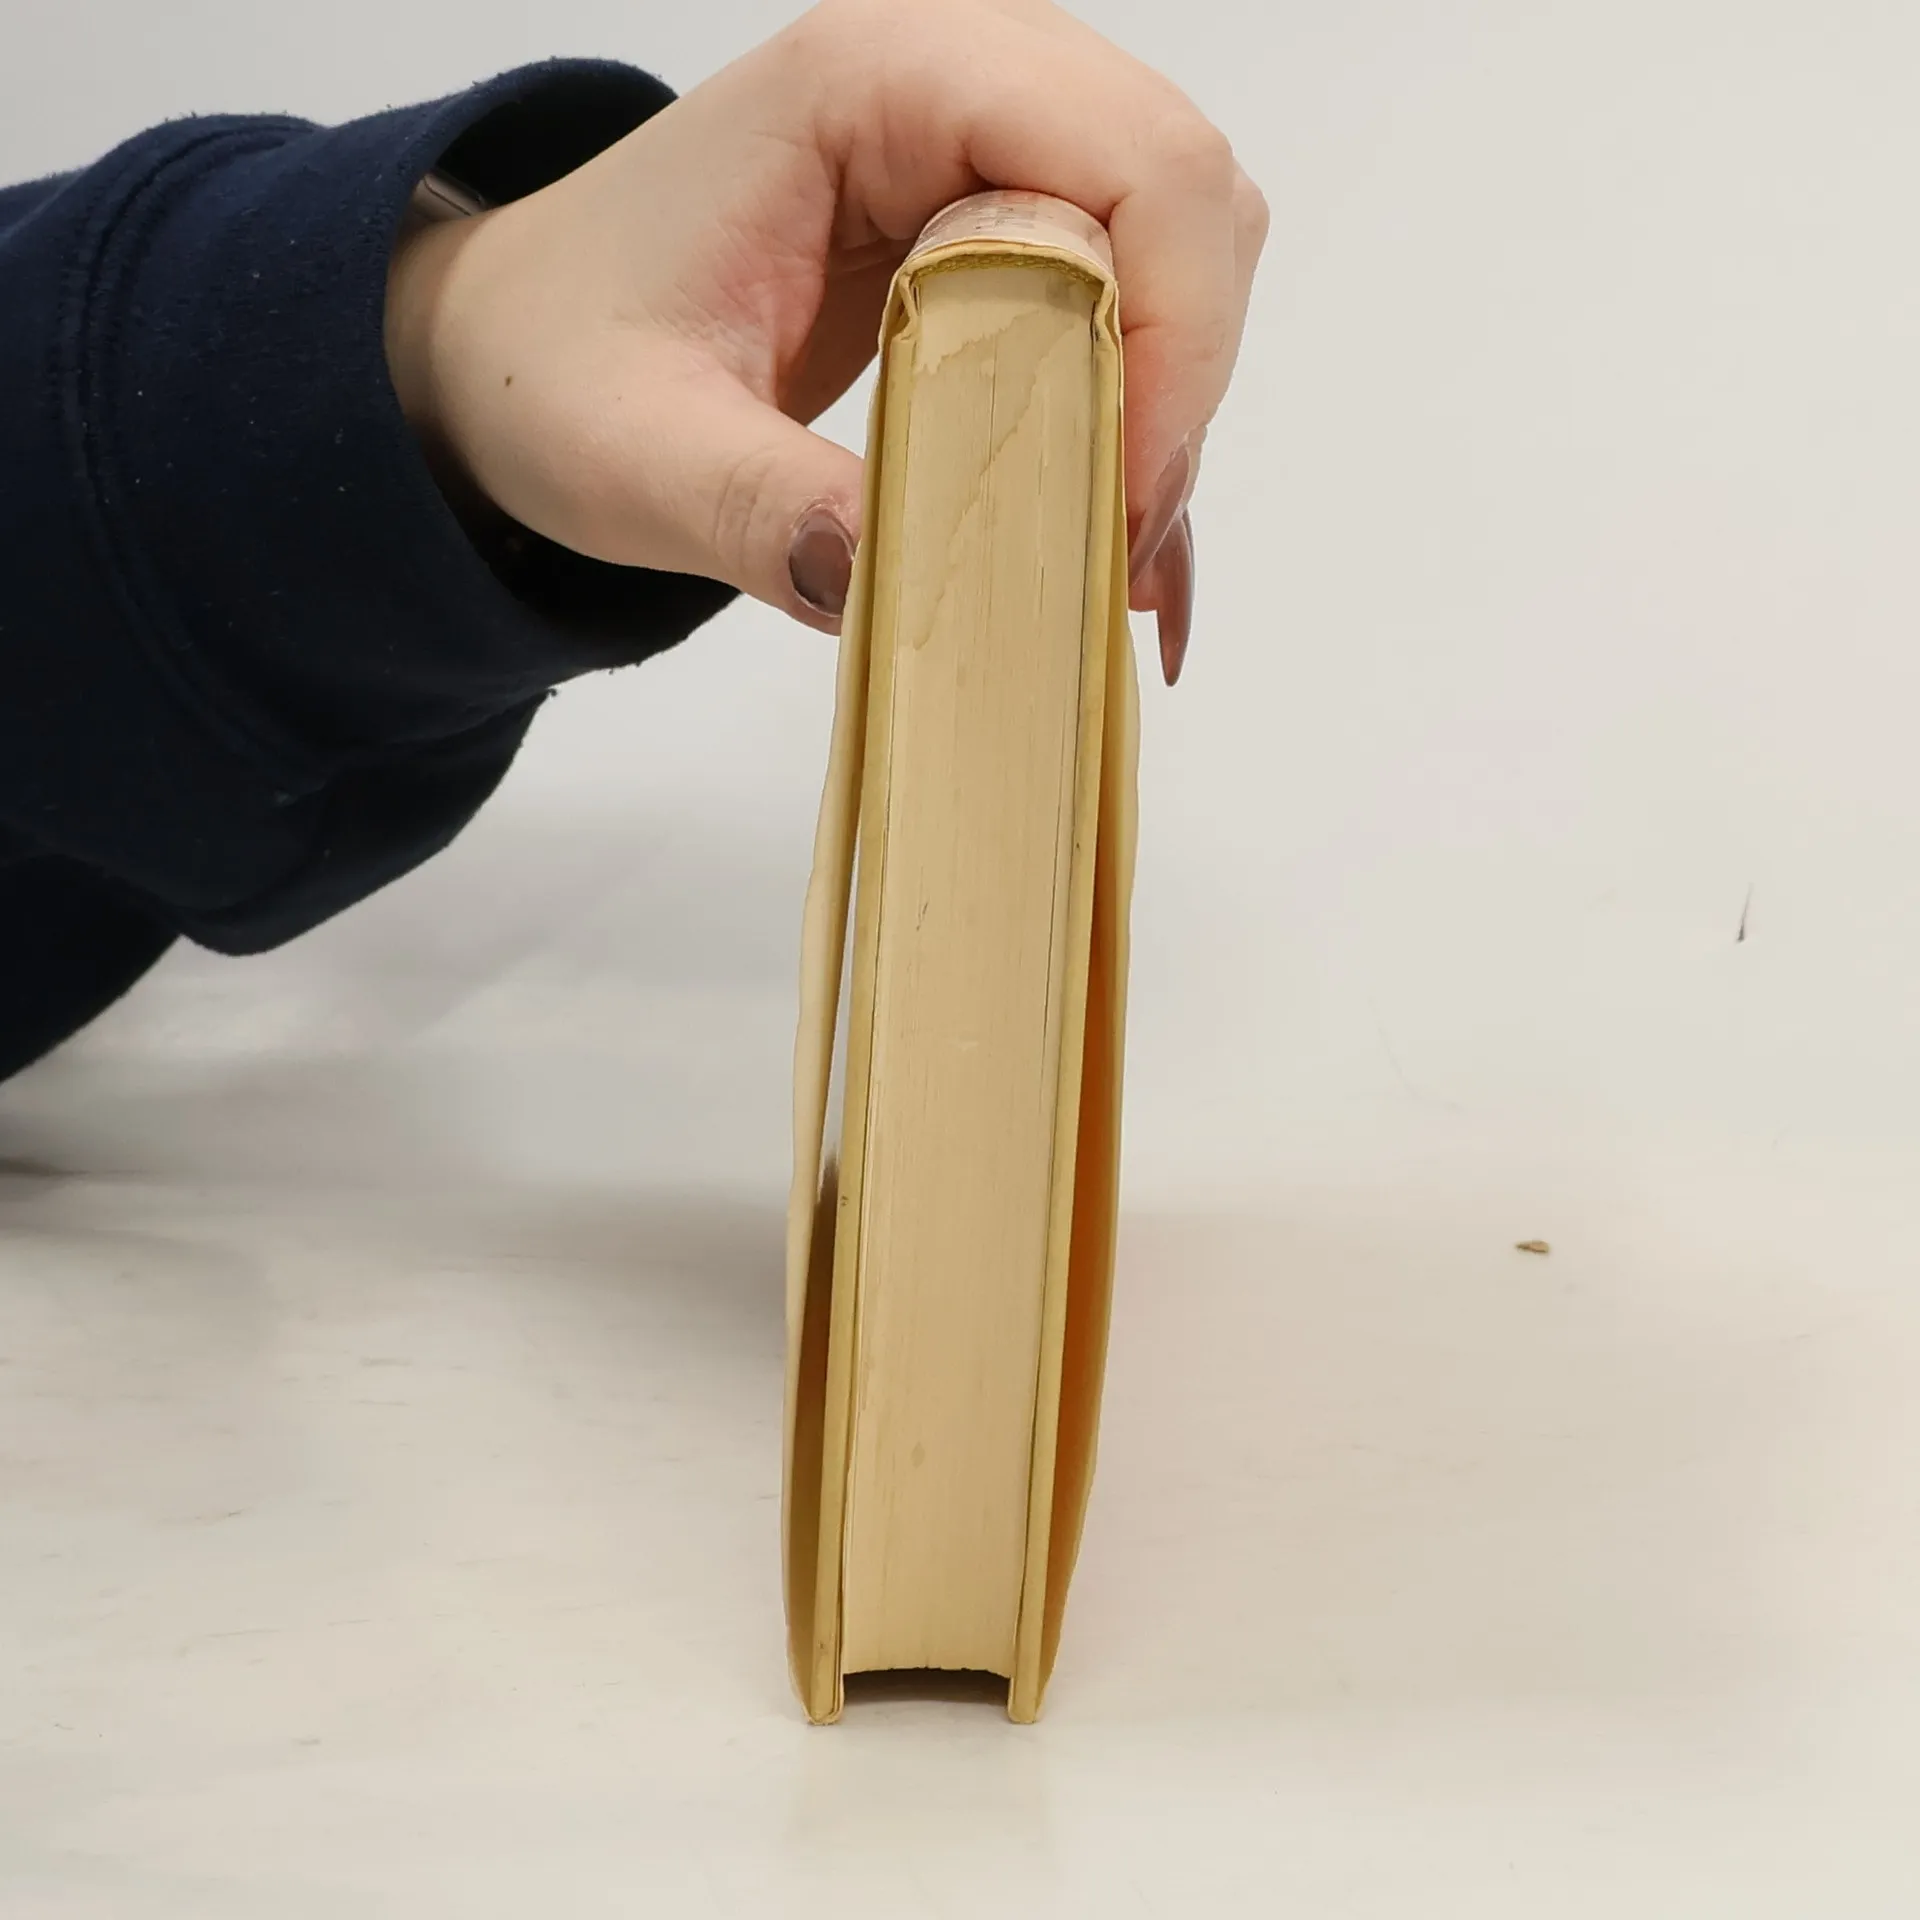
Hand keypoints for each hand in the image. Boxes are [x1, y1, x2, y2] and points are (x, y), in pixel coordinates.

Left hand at [385, 0, 1266, 683]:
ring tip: (1110, 542)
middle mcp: (951, 77)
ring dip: (1170, 393)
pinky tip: (1107, 521)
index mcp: (870, 80)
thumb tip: (904, 582)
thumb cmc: (553, 366)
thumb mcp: (637, 455)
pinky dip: (1141, 402)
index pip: (1124, 157)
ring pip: (1179, 235)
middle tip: (1120, 541)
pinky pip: (1128, 282)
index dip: (1168, 333)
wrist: (514, 351)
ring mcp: (979, 143)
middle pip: (1182, 186)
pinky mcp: (987, 219)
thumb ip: (766, 513)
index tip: (1120, 504)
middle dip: (1181, 374)